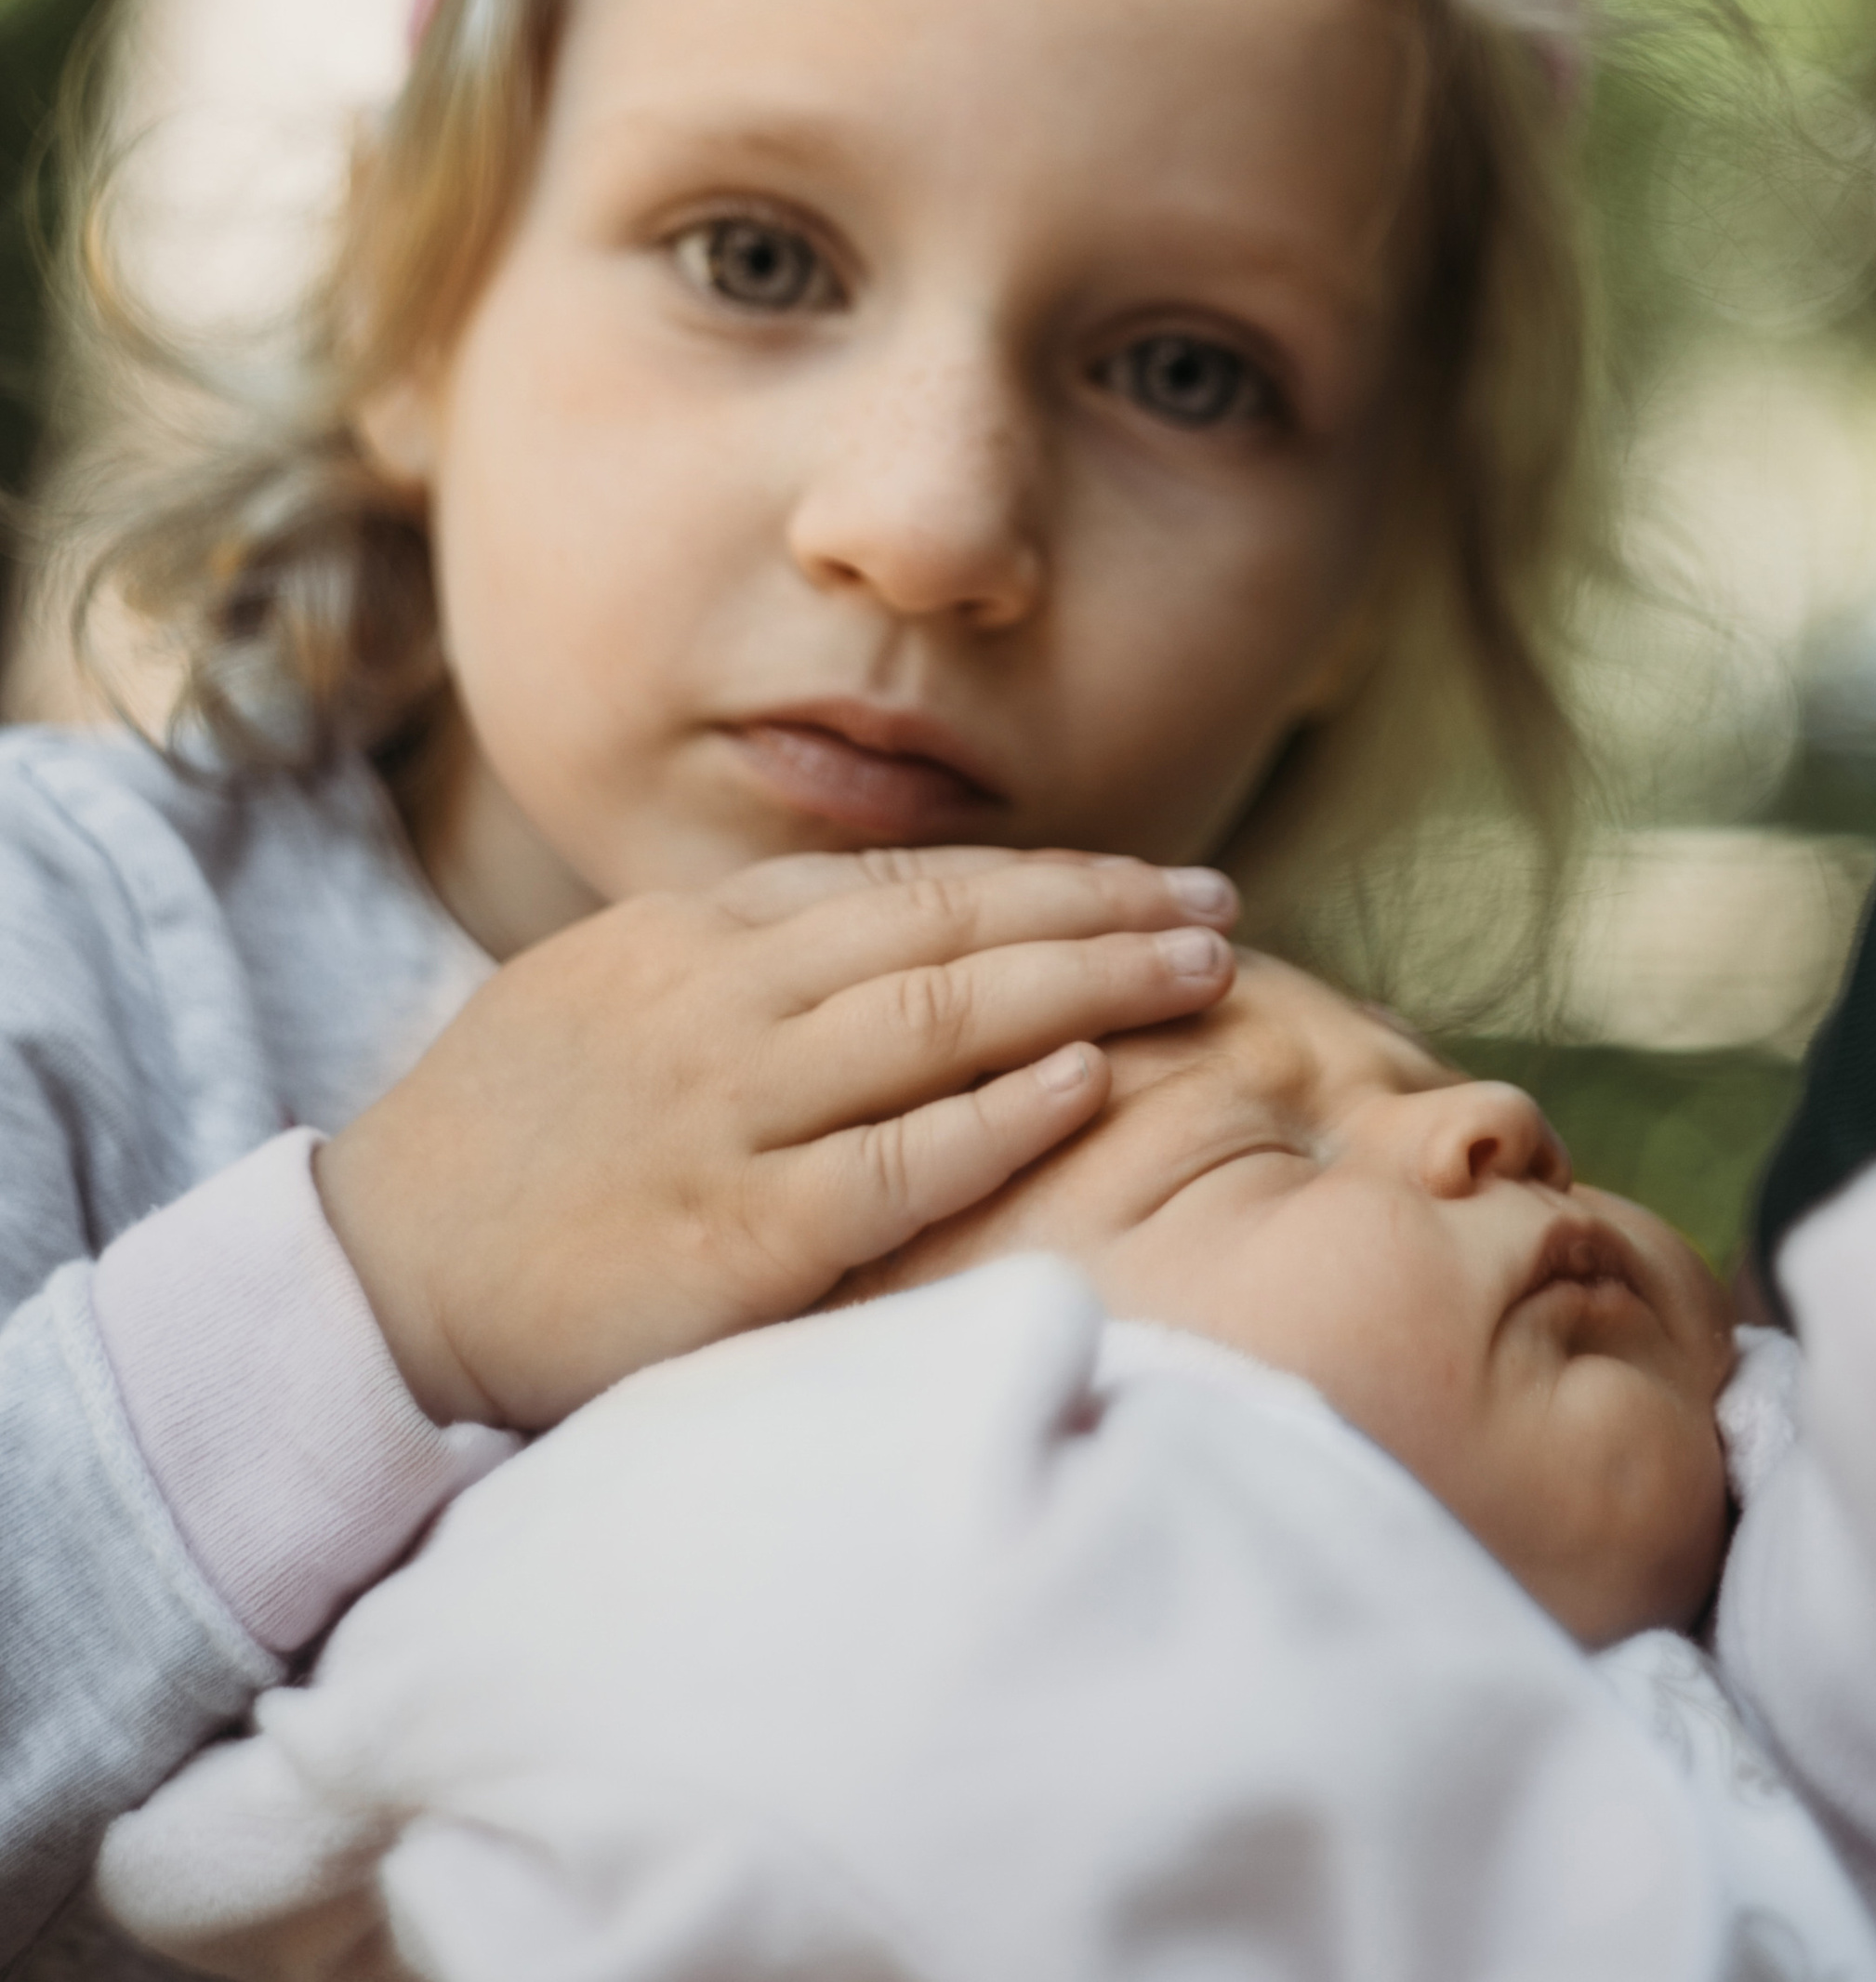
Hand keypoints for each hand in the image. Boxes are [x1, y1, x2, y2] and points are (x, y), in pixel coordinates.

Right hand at [315, 846, 1235, 1431]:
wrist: (378, 1278)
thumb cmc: (511, 1141)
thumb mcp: (612, 992)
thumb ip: (744, 953)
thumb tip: (895, 921)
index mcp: (695, 938)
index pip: (904, 883)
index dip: (1043, 875)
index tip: (1153, 877)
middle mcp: (722, 1004)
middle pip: (947, 928)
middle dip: (1099, 911)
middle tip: (1219, 908)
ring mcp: (729, 1116)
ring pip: (938, 1019)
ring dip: (1088, 984)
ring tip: (1202, 973)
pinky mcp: (735, 1240)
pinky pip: (895, 1165)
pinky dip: (1000, 1117)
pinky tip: (1091, 1082)